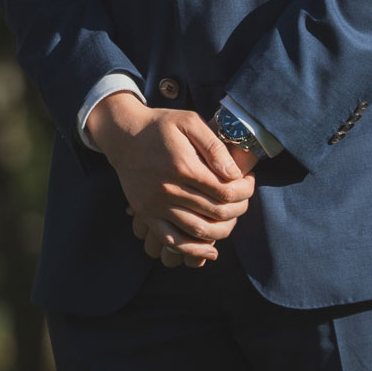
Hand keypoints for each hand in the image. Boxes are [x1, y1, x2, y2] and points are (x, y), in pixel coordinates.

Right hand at [86, 92, 252, 265]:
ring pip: (199, 230)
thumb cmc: (160, 126)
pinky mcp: (146, 214)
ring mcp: (156, 204)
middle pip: (216, 212)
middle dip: (239, 208)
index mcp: (182, 165)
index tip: (248, 181)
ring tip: (231, 217)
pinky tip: (211, 249)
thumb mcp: (188, 121)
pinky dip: (194, 250)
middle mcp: (169, 188)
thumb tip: (234, 174)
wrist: (123, 135)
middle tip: (243, 199)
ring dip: (224, 229)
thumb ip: (214, 145)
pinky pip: (172, 241)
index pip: (226, 190)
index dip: (245, 190)